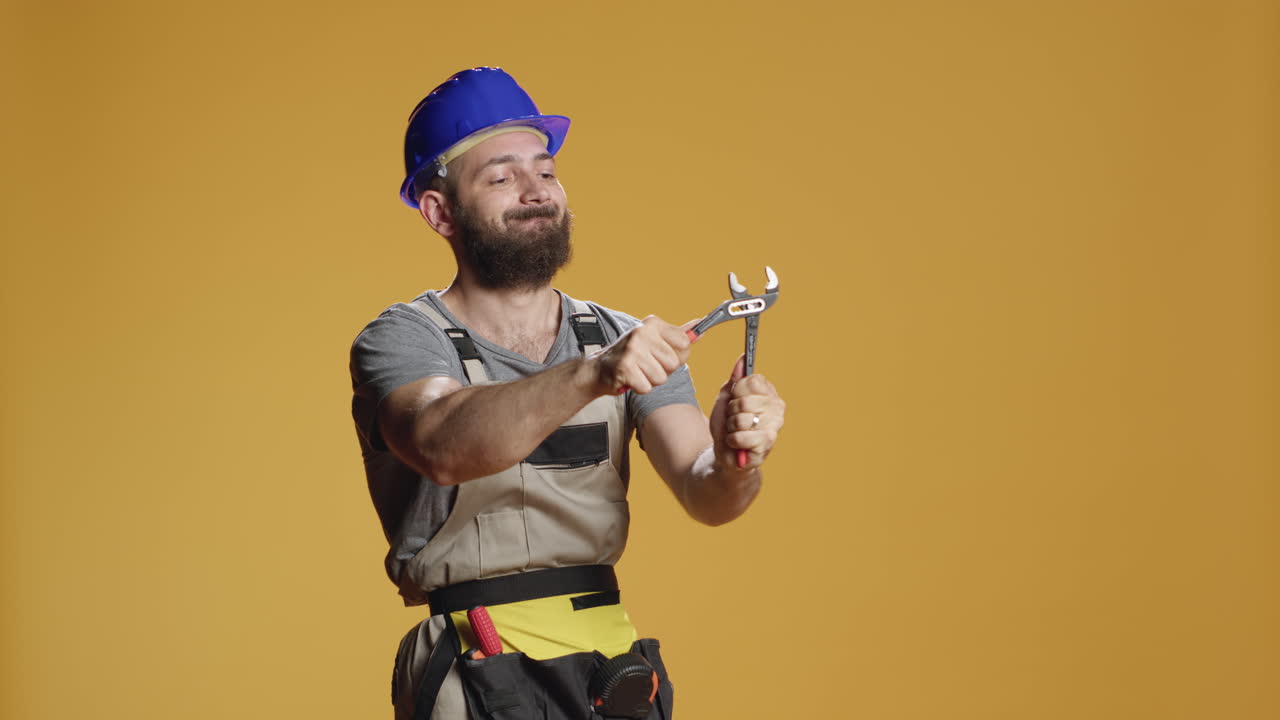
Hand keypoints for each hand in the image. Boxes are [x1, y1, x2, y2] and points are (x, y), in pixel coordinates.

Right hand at [589, 316, 697, 394]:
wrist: (600, 369)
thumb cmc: (632, 356)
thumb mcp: (654, 340)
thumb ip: (678, 334)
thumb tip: (700, 326)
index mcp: (653, 323)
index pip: (684, 343)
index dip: (676, 355)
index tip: (661, 355)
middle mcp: (642, 333)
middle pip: (674, 363)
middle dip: (662, 370)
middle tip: (646, 365)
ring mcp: (633, 350)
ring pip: (661, 378)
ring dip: (650, 380)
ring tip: (638, 372)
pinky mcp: (625, 368)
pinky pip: (647, 387)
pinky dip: (640, 387)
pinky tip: (630, 379)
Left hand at [709, 355, 784, 469]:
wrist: (727, 453)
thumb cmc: (728, 424)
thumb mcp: (727, 398)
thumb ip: (735, 378)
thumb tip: (742, 358)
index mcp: (768, 392)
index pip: (752, 380)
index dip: (738, 391)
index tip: (735, 399)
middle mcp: (776, 406)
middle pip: (745, 401)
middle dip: (732, 412)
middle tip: (735, 420)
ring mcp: (774, 425)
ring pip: (741, 419)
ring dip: (731, 427)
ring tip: (736, 432)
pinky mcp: (768, 442)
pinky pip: (741, 436)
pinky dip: (732, 440)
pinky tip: (738, 444)